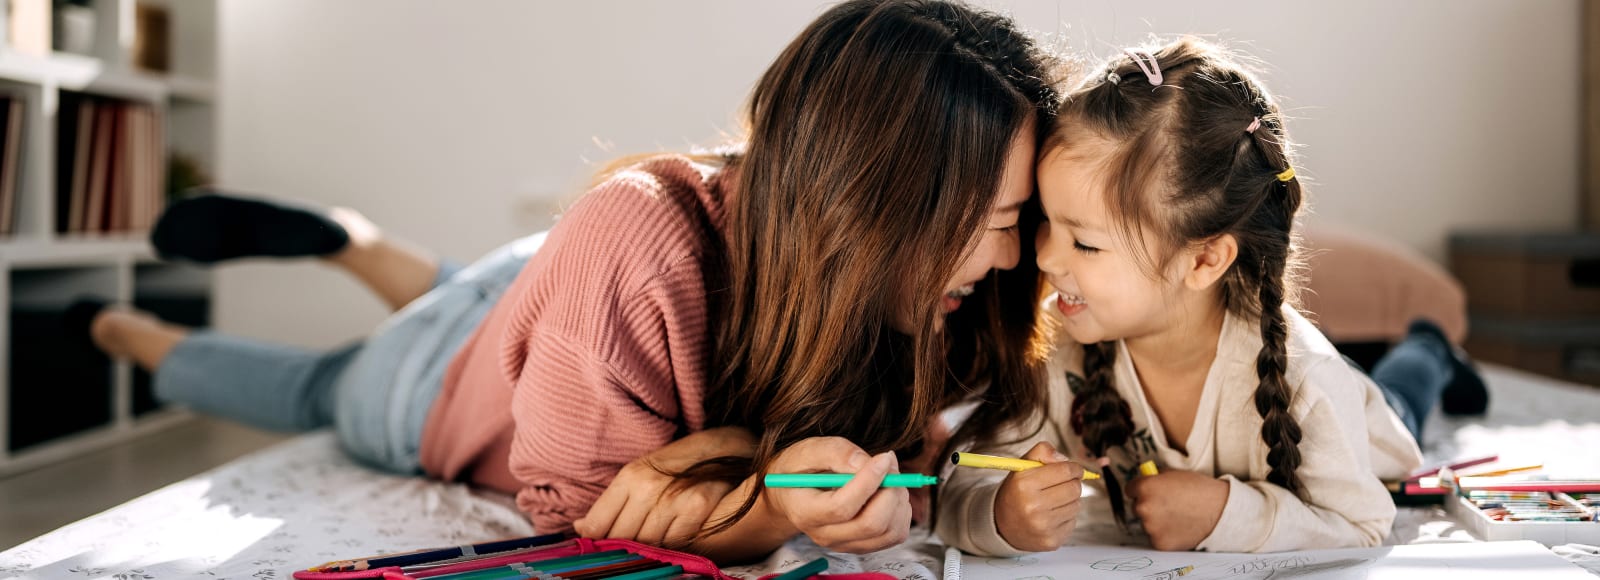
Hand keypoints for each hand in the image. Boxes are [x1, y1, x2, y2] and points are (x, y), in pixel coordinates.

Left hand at [574, 427, 752, 545]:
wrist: (731, 446)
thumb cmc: (683, 462)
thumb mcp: (642, 473)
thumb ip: (611, 503)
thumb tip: (580, 527)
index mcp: (629, 476)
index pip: (597, 525)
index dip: (599, 541)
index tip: (607, 544)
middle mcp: (647, 486)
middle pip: (622, 539)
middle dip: (628, 545)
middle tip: (641, 539)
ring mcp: (673, 498)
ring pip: (649, 545)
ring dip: (654, 547)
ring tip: (664, 532)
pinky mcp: (698, 508)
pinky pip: (676, 544)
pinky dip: (677, 545)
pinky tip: (683, 531)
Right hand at [762, 437, 911, 553]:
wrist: (794, 492)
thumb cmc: (800, 468)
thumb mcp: (808, 450)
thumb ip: (835, 452)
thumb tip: (864, 463)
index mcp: (805, 512)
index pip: (842, 507)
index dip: (868, 482)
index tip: (883, 458)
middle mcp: (824, 535)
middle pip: (870, 524)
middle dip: (889, 491)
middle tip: (889, 465)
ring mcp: (845, 544)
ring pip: (888, 531)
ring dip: (898, 500)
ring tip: (888, 477)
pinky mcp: (863, 546)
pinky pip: (895, 535)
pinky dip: (901, 512)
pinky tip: (888, 493)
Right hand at [993, 441, 1084, 550]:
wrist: (1001, 525)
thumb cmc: (1016, 491)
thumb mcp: (1022, 466)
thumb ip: (1042, 452)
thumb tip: (1066, 460)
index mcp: (1024, 484)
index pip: (1065, 471)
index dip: (1074, 468)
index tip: (1075, 469)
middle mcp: (1032, 507)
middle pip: (1074, 488)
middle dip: (1073, 483)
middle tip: (1065, 483)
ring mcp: (1043, 526)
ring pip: (1077, 505)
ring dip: (1070, 500)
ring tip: (1054, 500)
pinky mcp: (1051, 540)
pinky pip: (1073, 522)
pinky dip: (1066, 516)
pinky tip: (1052, 515)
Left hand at [1128, 470, 1228, 550]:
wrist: (1219, 510)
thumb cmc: (1199, 489)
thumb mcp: (1174, 473)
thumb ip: (1155, 478)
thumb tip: (1145, 480)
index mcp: (1145, 487)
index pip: (1130, 489)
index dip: (1140, 490)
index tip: (1148, 492)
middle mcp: (1143, 508)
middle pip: (1137, 507)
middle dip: (1148, 506)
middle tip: (1167, 506)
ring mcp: (1151, 527)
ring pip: (1147, 524)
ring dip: (1156, 521)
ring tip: (1177, 516)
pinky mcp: (1159, 543)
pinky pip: (1156, 537)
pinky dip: (1165, 534)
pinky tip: (1179, 527)